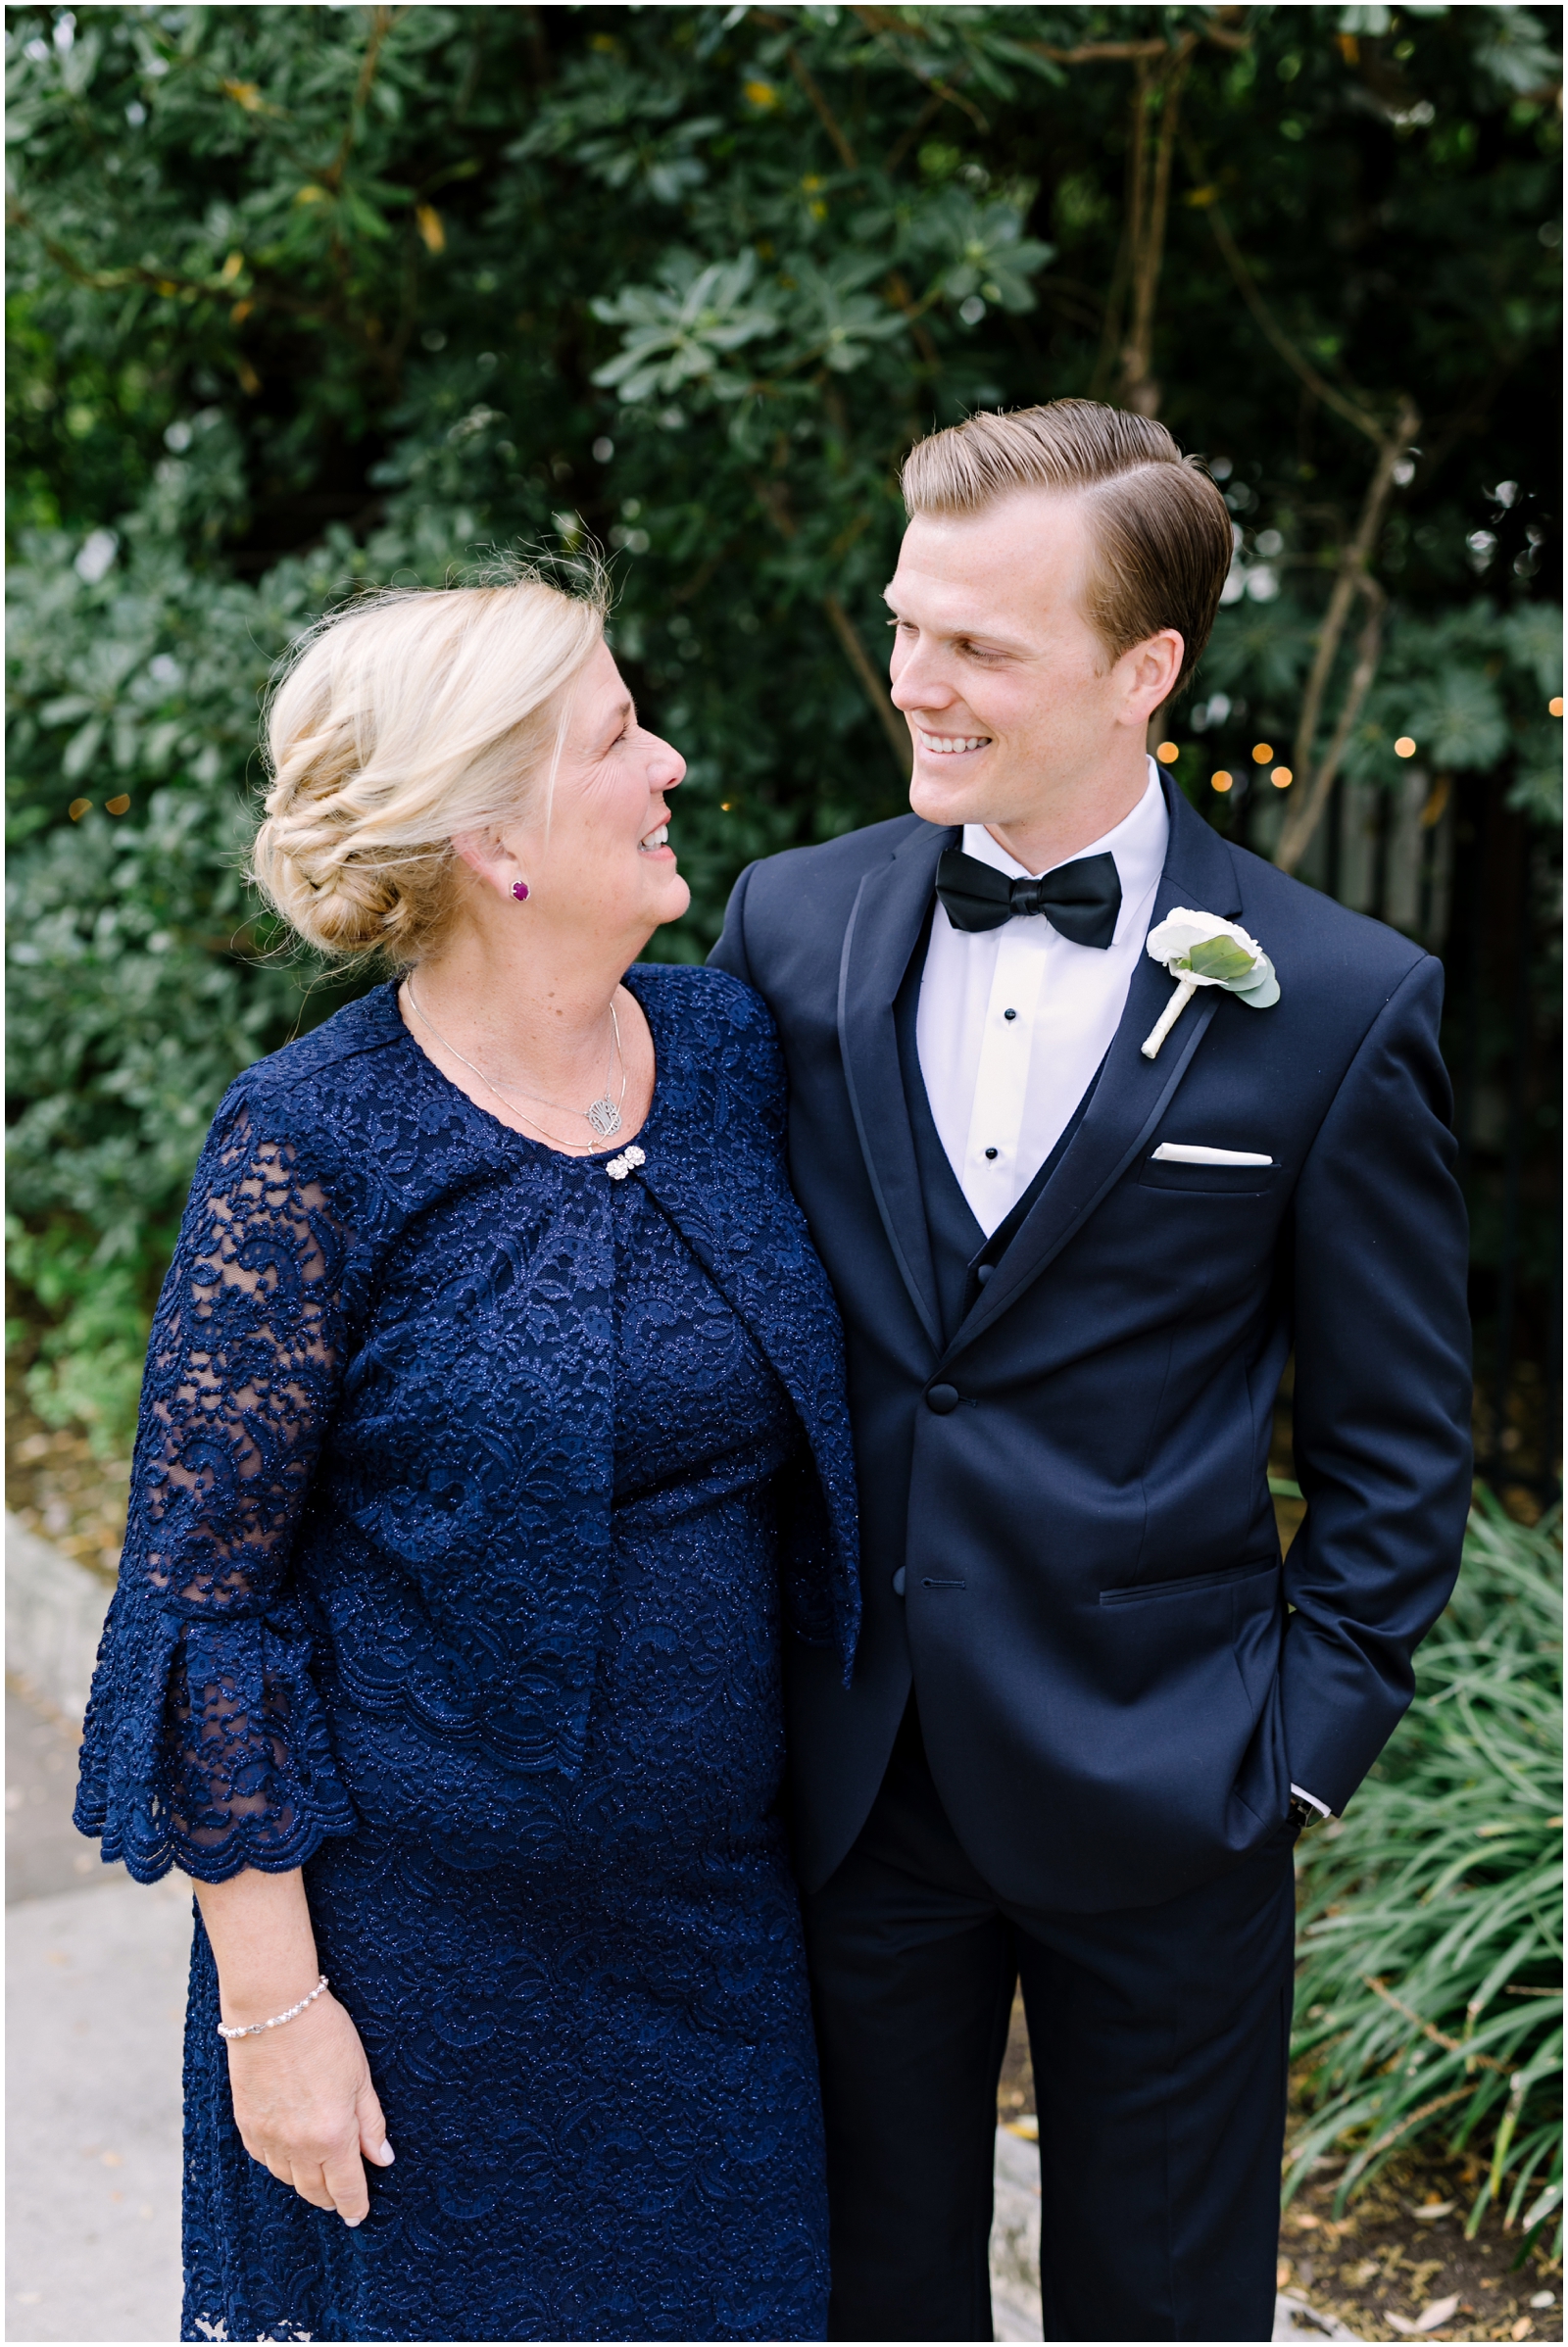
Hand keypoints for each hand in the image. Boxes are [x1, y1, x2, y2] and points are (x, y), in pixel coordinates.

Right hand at [224, 1989, 392, 2225]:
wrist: (273, 2009)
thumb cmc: (324, 2036)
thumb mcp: (360, 2077)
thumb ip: (371, 2124)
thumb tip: (382, 2159)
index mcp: (332, 2136)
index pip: (345, 2188)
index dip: (354, 2206)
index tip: (358, 2216)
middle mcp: (297, 2146)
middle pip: (314, 2191)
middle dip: (330, 2198)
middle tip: (342, 2198)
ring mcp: (267, 2137)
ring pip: (287, 2179)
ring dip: (306, 2181)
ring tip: (319, 2174)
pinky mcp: (245, 2124)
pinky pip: (264, 2159)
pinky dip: (280, 2163)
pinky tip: (290, 2153)